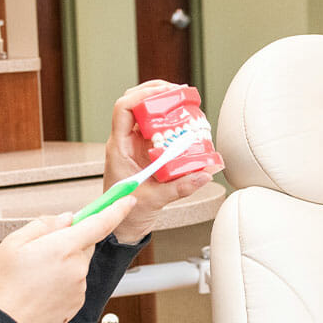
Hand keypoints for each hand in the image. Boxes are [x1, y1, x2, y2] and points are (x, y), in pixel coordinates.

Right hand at [0, 196, 135, 322]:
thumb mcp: (14, 242)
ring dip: (64, 264)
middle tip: (41, 250)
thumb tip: (66, 219)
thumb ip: (44, 225)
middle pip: (85, 244)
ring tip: (35, 275)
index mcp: (64, 247)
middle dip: (70, 241)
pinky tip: (40, 289)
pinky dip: (63, 282)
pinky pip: (75, 284)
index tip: (128, 200)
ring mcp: (79, 288)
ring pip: (78, 265)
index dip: (117, 209)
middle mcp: (77, 268)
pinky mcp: (77, 305)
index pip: (100, 223)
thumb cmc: (3, 285)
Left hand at [102, 80, 213, 243]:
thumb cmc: (127, 214)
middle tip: (179, 93)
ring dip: (164, 107)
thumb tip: (204, 173)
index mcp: (119, 148)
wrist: (122, 229)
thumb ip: (180, 187)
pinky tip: (184, 125)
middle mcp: (125, 143)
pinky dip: (170, 125)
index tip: (164, 93)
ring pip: (146, 115)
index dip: (142, 96)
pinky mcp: (145, 153)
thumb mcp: (155, 200)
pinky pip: (156, 131)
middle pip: (135, 105)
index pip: (123, 109)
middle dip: (157, 94)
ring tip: (184, 104)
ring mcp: (134, 147)